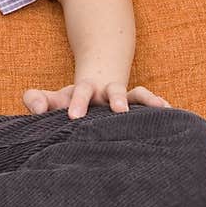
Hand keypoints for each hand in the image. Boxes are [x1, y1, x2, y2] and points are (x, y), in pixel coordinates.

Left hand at [22, 81, 171, 119]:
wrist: (90, 91)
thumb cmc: (66, 102)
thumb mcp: (50, 99)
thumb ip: (36, 100)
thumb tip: (36, 108)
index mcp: (83, 91)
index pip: (79, 92)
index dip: (77, 101)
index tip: (72, 116)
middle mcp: (105, 92)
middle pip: (112, 90)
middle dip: (116, 98)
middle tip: (118, 109)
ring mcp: (121, 97)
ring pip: (135, 93)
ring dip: (144, 99)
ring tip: (158, 106)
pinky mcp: (135, 106)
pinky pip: (149, 102)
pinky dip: (158, 104)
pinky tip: (169, 110)